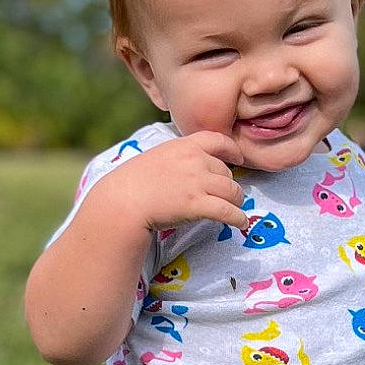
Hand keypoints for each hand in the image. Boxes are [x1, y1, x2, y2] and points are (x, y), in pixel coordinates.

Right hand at [96, 131, 248, 233]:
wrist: (124, 200)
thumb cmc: (133, 182)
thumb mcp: (157, 156)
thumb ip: (177, 157)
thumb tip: (190, 166)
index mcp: (184, 146)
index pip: (218, 140)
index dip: (233, 150)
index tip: (238, 158)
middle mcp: (195, 160)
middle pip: (226, 171)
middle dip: (228, 184)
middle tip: (226, 195)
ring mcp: (198, 182)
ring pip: (232, 191)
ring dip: (236, 201)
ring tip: (236, 209)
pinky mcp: (198, 205)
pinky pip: (228, 211)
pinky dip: (238, 218)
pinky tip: (241, 223)